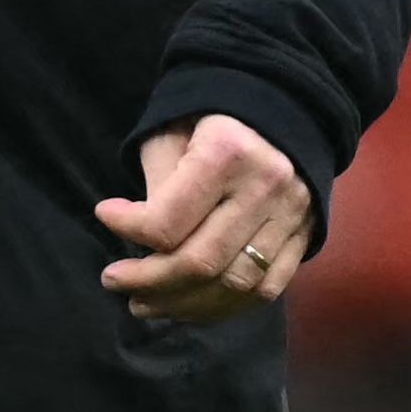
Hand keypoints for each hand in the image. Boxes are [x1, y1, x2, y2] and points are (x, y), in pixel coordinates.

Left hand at [95, 115, 310, 322]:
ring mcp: (291, 214)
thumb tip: (144, 243)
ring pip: (233, 285)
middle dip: (147, 281)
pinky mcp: (305, 234)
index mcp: (227, 152)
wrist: (283, 105)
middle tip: (113, 281)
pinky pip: (265, 290)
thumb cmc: (212, 117)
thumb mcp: (173, 131)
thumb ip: (159, 187)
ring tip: (143, 303)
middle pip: (200, 262)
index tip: (105, 215)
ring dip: (181, 305)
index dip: (127, 229)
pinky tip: (190, 305)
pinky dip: (224, 307)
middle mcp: (264, 187)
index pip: (168, 219)